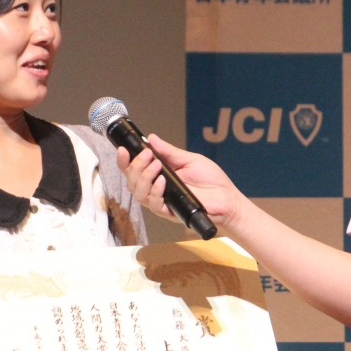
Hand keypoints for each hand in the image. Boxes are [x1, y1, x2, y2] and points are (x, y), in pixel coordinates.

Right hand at [117, 135, 243, 228]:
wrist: (227, 199)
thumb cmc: (211, 181)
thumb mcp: (190, 160)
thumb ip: (170, 152)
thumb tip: (152, 139)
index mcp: (159, 175)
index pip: (134, 169)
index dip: (125, 161)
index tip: (123, 150)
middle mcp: (156, 189)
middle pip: (132, 181)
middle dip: (136, 166)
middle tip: (148, 156)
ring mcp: (162, 201)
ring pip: (139, 193)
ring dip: (144, 177)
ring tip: (156, 166)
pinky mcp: (170, 212)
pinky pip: (154, 205)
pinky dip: (156, 191)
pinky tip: (162, 181)